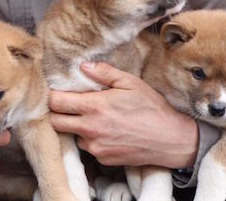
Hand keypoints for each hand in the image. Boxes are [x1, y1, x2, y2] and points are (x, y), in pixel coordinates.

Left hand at [49, 61, 197, 168]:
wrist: (170, 139)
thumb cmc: (152, 108)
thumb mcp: (130, 83)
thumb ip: (104, 73)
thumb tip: (83, 66)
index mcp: (94, 107)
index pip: (56, 103)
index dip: (55, 96)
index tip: (61, 92)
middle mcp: (90, 129)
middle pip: (55, 122)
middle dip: (59, 113)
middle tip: (71, 105)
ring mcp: (96, 147)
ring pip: (72, 136)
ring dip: (77, 127)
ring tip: (94, 119)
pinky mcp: (103, 159)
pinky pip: (88, 148)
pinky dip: (92, 140)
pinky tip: (107, 132)